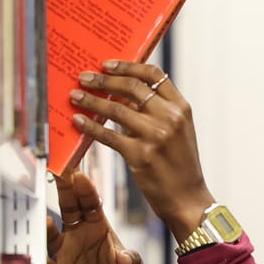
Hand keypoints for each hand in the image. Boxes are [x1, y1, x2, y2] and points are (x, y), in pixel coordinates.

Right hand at [47, 171, 142, 263]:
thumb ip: (130, 261)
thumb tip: (126, 259)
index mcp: (96, 225)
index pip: (89, 202)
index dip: (85, 189)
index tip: (80, 176)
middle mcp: (76, 232)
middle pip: (68, 206)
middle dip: (63, 190)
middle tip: (56, 173)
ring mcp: (63, 250)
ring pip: (51, 234)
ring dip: (48, 228)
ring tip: (47, 222)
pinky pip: (44, 261)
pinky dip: (40, 257)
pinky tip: (37, 253)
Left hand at [68, 62, 214, 238]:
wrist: (188, 199)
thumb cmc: (180, 165)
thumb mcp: (178, 132)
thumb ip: (157, 111)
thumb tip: (122, 92)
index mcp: (181, 108)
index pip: (153, 75)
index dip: (127, 66)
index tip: (107, 64)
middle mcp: (170, 118)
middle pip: (131, 87)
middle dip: (103, 80)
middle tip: (84, 77)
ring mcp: (155, 136)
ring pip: (116, 109)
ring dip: (91, 100)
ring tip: (75, 96)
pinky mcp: (140, 155)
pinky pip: (108, 135)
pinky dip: (90, 126)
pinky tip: (78, 121)